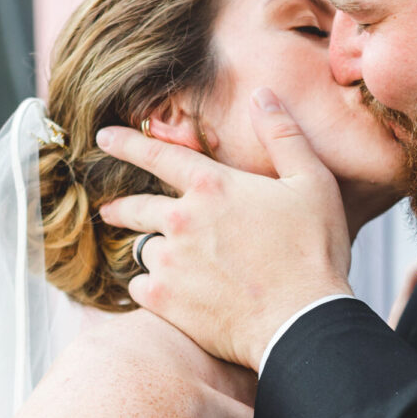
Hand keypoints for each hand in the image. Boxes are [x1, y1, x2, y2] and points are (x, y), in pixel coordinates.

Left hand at [97, 89, 352, 368]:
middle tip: (110, 209)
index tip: (102, 138)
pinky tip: (169, 295)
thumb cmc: (313, 254)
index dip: (127, 143)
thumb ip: (283, 136)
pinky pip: (139, 288)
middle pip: (136, 207)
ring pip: (142, 250)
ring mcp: (169, 262)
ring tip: (163, 263)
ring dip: (151, 252)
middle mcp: (181, 220)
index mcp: (212, 186)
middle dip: (120, 206)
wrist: (302, 323)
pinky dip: (150, 289)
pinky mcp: (164, 300)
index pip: (157, 155)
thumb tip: (262, 95)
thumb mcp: (312, 184)